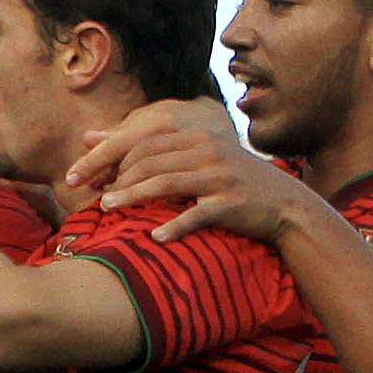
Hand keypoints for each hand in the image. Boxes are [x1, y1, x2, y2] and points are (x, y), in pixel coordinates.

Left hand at [68, 99, 322, 244]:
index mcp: (197, 136)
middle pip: (151, 161)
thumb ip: (153, 148)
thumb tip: (92, 136)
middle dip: (118, 179)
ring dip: (134, 197)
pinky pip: (196, 214)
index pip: (144, 142)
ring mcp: (220, 176)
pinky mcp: (230, 203)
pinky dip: (174, 226)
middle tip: (97, 198)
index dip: (112, 159)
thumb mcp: (198, 157)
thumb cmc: (231, 181)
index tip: (88, 178)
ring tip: (109, 209)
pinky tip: (155, 236)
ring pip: (167, 183)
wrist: (284, 202)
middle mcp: (207, 151)